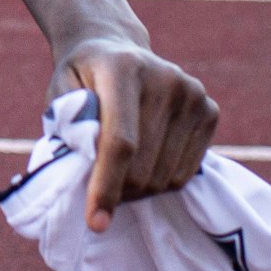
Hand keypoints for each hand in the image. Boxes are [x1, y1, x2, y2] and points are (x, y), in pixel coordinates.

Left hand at [50, 36, 217, 232]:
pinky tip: (143, 161)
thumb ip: (68, 130)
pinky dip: (160, 181)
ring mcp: (192, 94)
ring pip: (166, 177)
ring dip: (138, 190)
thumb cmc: (81, 80)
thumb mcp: (60, 95)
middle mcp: (165, 78)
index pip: (120, 142)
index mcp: (122, 69)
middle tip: (96, 190)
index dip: (106, 186)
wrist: (114, 48)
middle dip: (117, 191)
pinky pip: (186, 173)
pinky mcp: (210, 110)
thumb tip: (86, 173)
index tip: (95, 222)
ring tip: (118, 174)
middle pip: (144, 167)